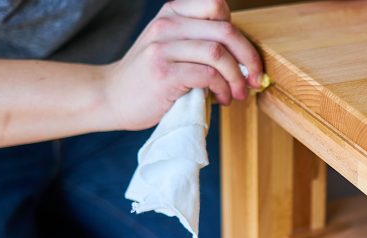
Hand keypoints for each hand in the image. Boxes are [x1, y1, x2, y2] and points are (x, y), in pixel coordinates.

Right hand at [100, 0, 262, 130]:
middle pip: (225, 31)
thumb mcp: (172, 48)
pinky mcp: (163, 72)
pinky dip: (222, 89)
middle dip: (249, 58)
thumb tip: (246, 60)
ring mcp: (162, 47)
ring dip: (236, 78)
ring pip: (218, 53)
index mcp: (172, 13)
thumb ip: (201, 43)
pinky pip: (207, 75)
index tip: (245, 58)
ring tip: (237, 94)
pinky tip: (221, 99)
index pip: (217, 5)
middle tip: (255, 79)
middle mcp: (167, 24)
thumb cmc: (150, 77)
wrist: (111, 97)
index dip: (239, 33)